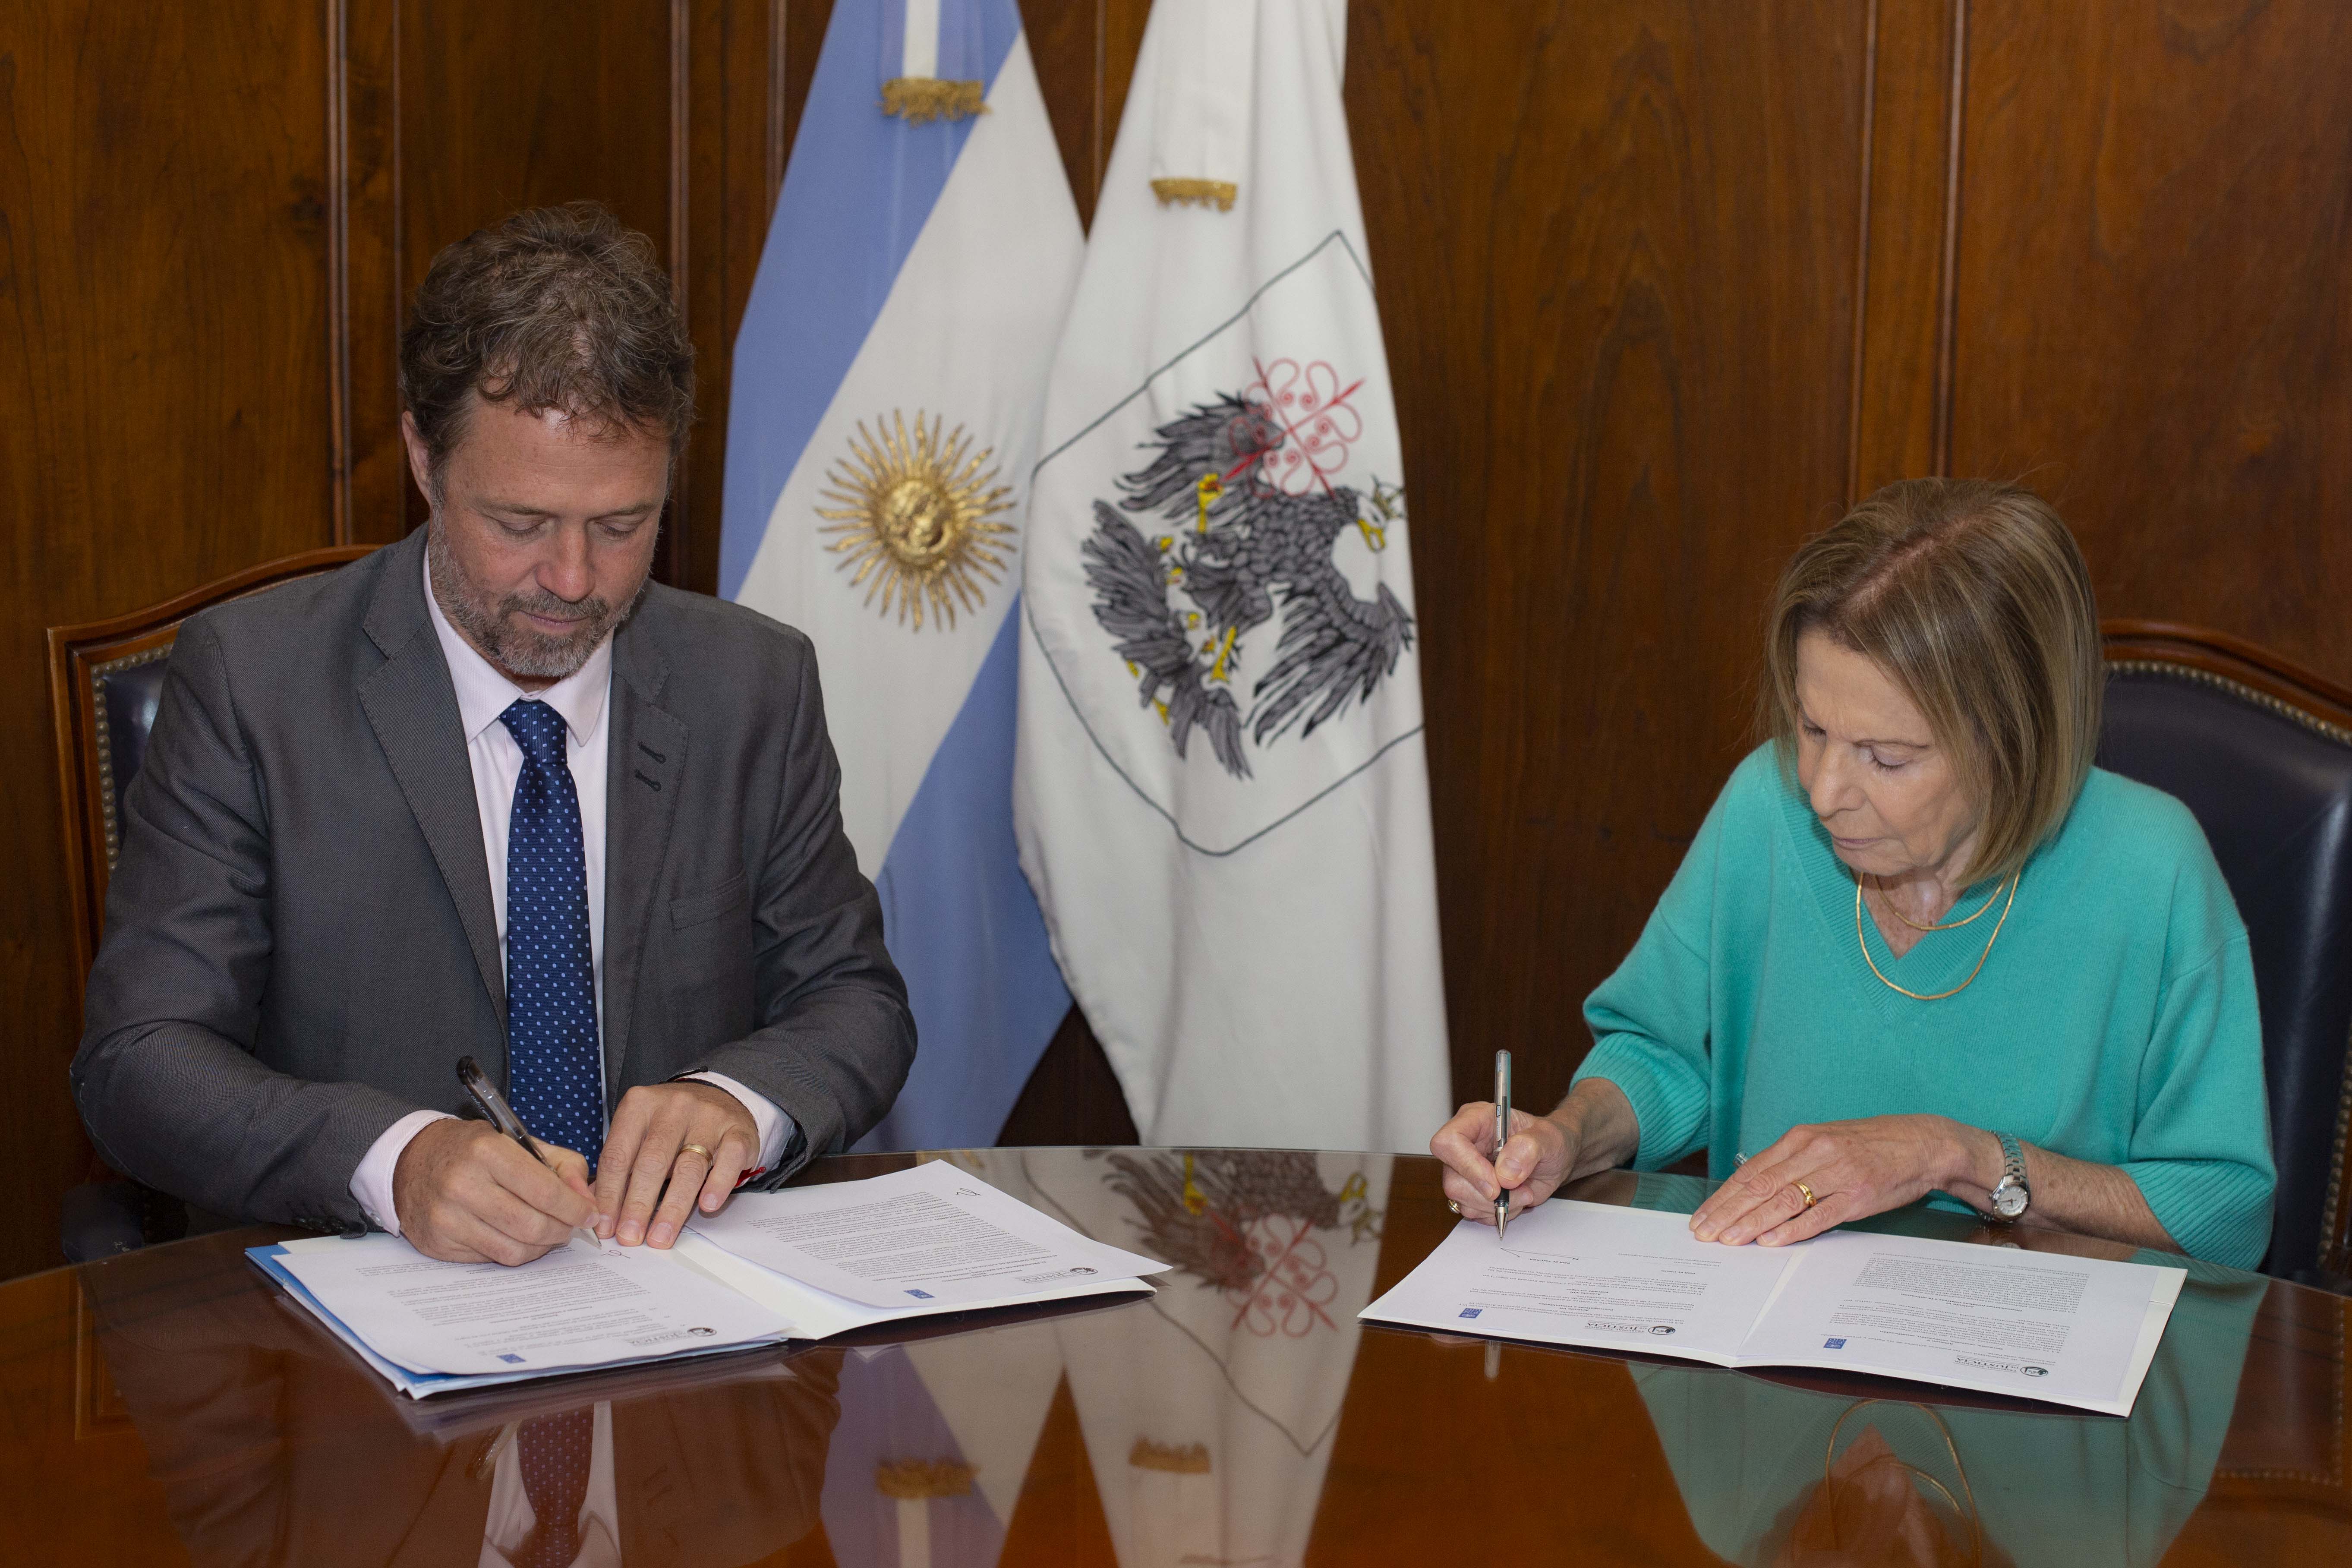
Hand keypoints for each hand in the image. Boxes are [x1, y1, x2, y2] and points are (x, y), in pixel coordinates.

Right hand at [393, 1118, 596, 1264]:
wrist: (411, 1160)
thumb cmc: (473, 1150)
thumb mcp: (518, 1141)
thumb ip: (561, 1165)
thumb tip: (587, 1199)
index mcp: (486, 1151)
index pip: (544, 1191)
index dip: (574, 1208)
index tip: (590, 1215)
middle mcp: (462, 1185)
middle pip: (531, 1225)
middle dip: (562, 1231)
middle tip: (571, 1228)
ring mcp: (446, 1217)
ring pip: (513, 1251)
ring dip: (541, 1247)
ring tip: (548, 1234)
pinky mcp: (437, 1243)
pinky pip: (490, 1259)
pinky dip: (512, 1252)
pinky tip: (516, 1238)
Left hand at [594, 1081, 760, 1248]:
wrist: (720, 1098)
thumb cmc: (671, 1126)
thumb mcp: (639, 1134)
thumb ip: (620, 1165)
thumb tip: (595, 1209)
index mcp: (639, 1105)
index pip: (617, 1155)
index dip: (609, 1195)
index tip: (605, 1227)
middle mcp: (673, 1107)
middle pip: (651, 1162)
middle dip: (637, 1205)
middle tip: (630, 1237)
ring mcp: (708, 1117)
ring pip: (688, 1166)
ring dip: (672, 1207)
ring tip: (661, 1236)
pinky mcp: (737, 1131)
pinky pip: (728, 1159)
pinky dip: (718, 1184)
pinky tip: (707, 1206)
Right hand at [1431, 1102, 1575, 1225]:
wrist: (1555, 1159)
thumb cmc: (1550, 1141)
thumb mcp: (1549, 1138)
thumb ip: (1528, 1148)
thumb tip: (1505, 1172)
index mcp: (1476, 1120)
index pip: (1449, 1141)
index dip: (1468, 1166)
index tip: (1496, 1183)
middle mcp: (1465, 1145)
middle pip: (1452, 1179)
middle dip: (1488, 1195)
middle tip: (1519, 1190)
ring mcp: (1466, 1170)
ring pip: (1461, 1200)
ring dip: (1497, 1206)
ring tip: (1522, 1193)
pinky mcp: (1473, 1191)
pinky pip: (1474, 1213)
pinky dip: (1497, 1213)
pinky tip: (1514, 1200)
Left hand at [1688, 1114, 1989, 1245]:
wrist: (1922, 1143)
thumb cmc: (1868, 1144)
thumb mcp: (1824, 1142)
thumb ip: (1791, 1162)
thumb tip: (1753, 1187)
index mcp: (1801, 1138)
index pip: (1751, 1171)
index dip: (1723, 1196)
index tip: (1702, 1217)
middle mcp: (1815, 1152)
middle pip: (1760, 1186)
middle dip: (1728, 1212)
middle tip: (1704, 1234)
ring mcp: (1837, 1173)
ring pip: (1784, 1200)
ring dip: (1752, 1223)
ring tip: (1729, 1240)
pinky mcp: (1859, 1195)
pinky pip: (1820, 1215)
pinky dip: (1793, 1229)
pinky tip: (1772, 1241)